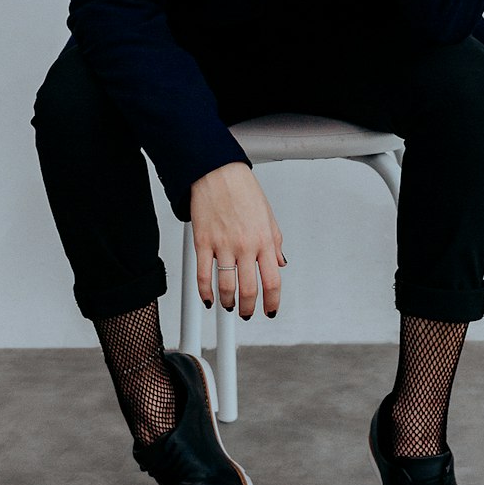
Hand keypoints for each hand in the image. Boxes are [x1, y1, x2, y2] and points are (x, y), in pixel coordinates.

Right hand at [190, 161, 286, 318]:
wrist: (217, 172)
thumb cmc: (242, 189)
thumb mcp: (268, 215)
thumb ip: (275, 242)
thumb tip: (280, 262)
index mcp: (264, 240)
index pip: (273, 281)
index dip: (272, 301)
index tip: (270, 309)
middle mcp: (245, 245)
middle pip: (249, 289)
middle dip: (249, 308)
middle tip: (247, 312)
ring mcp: (223, 245)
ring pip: (226, 286)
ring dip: (228, 302)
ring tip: (229, 305)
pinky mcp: (203, 242)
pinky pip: (203, 275)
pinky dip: (205, 292)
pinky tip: (208, 297)